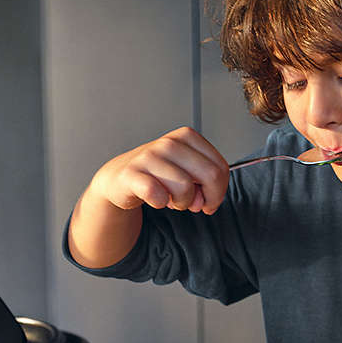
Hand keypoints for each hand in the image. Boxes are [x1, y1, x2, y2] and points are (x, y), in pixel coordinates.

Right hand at [90, 126, 227, 213]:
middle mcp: (169, 143)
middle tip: (195, 205)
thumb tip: (206, 201)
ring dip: (182, 202)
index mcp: (187, 137)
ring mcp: (149, 157)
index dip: (220, 191)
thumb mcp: (187, 171)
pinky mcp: (132, 174)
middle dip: (208, 198)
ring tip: (172, 199)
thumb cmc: (158, 174)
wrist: (120, 177)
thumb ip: (206, 183)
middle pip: (210, 176)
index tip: (209, 199)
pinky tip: (156, 200)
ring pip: (185, 187)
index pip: (221, 167)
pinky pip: (157, 194)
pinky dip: (160, 203)